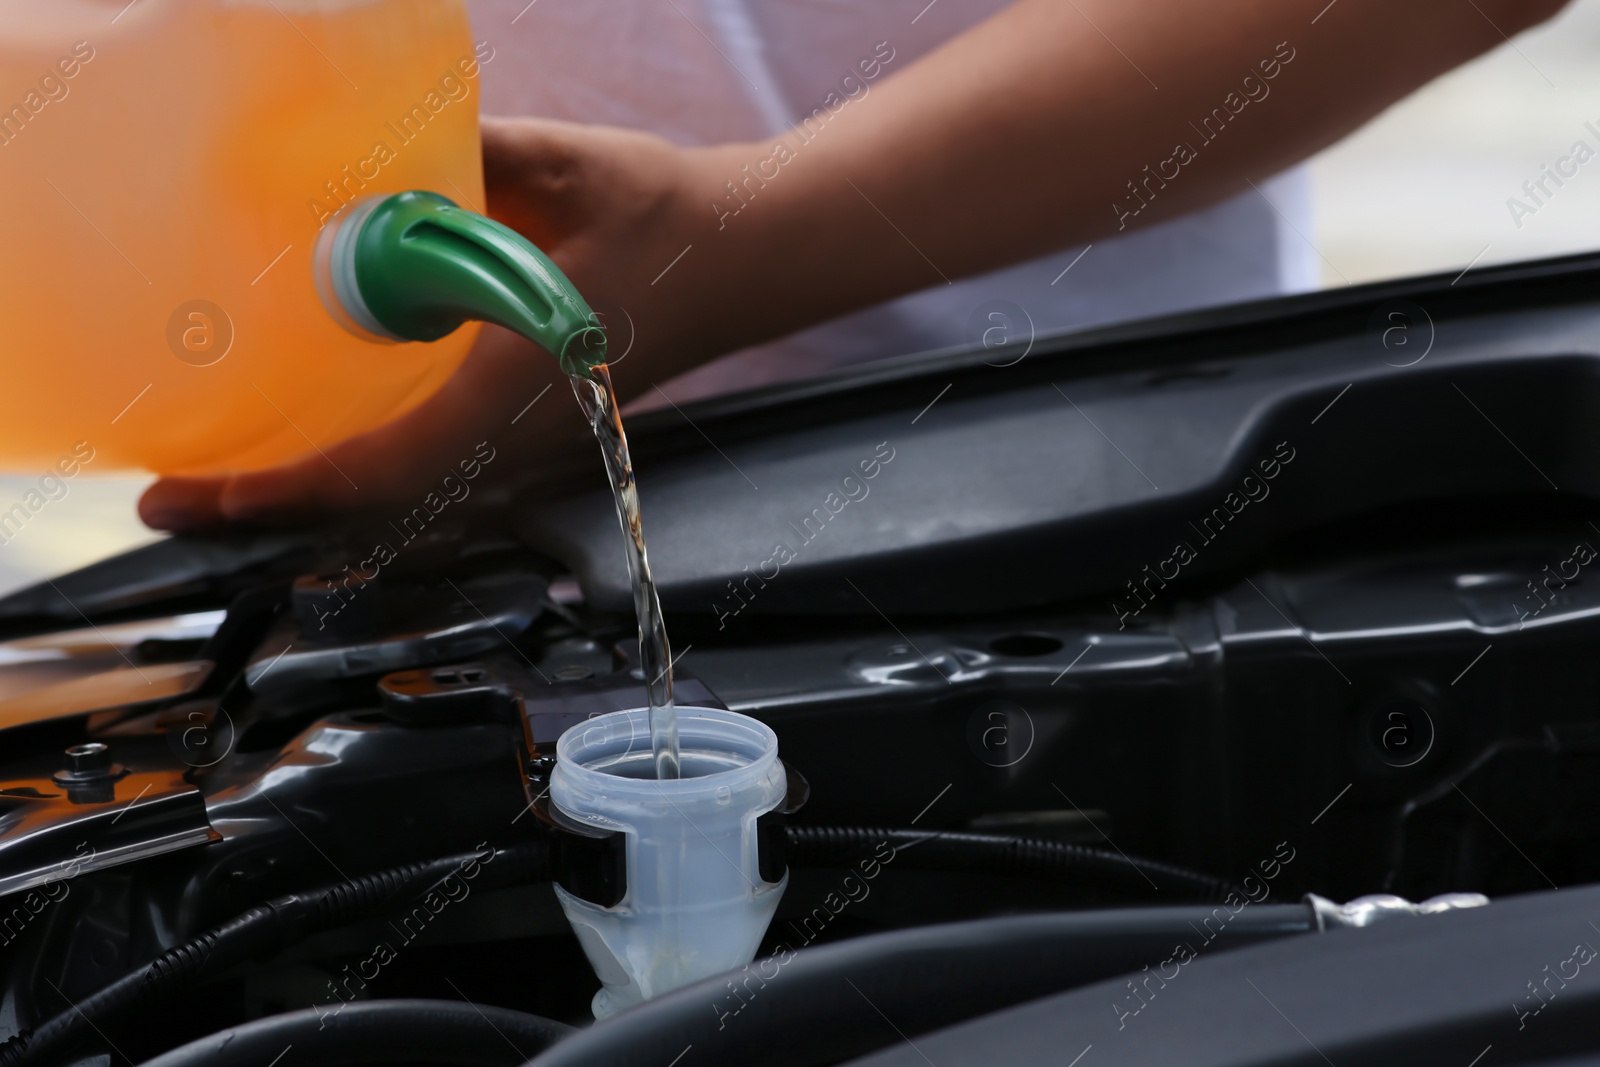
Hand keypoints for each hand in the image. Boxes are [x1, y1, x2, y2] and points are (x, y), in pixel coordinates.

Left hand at [140, 117, 710, 531]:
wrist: (745, 260)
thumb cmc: (670, 220)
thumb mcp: (568, 168)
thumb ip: (471, 160)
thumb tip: (367, 156)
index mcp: (522, 379)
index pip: (391, 461)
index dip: (292, 485)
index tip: (205, 491)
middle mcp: (518, 431)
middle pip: (379, 502)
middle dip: (272, 509)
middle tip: (171, 501)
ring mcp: (524, 441)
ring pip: (401, 498)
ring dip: (308, 501)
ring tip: (220, 490)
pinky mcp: (525, 430)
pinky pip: (427, 472)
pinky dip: (355, 478)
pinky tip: (311, 451)